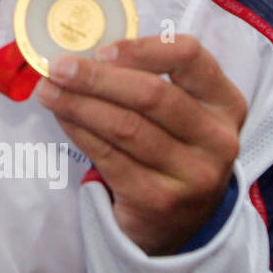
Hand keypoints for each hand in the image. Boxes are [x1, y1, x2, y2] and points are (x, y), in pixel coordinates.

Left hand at [34, 35, 246, 255]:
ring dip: (78, 104)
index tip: (102, 51)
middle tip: (59, 67)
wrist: (180, 223)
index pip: (189, 57)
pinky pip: (109, 157)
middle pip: (151, 95)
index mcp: (224, 103)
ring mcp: (192, 174)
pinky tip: (62, 117)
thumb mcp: (178, 112)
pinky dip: (79, 132)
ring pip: (125, 127)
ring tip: (47, 90)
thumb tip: (82, 55)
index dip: (141, 49)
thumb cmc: (170, 147)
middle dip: (97, 78)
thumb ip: (145, 79)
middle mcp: (216, 139)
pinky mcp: (159, 201)